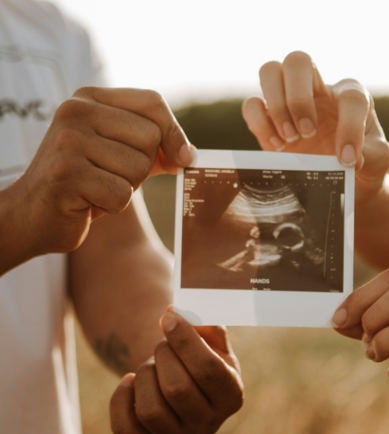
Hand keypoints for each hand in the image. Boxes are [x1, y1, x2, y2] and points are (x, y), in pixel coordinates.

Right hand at [7, 87, 193, 256]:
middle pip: (151, 138)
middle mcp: (76, 111)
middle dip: (143, 168)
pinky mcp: (67, 173)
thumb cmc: (84, 184)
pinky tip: (88, 202)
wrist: (32, 214)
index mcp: (89, 99)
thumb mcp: (118, 154)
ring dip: (126, 188)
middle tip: (111, 176)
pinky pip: (122, 194)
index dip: (175, 132)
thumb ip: (153, 147)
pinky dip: (112, 206)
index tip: (182, 158)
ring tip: (97, 187)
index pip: (152, 102)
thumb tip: (189, 154)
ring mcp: (69, 141)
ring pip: (140, 167)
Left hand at [109, 310, 243, 433]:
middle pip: (177, 389)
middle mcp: (209, 423)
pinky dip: (121, 398)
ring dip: (144, 375)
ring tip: (151, 364)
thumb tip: (173, 312)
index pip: (208, 370)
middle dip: (163, 355)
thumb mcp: (211, 337)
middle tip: (163, 344)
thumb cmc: (198, 353)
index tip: (167, 318)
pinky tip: (131, 381)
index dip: (184, 340)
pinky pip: (124, 428)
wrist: (180, 376)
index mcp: (231, 395)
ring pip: (150, 410)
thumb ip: (202, 321)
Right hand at [242, 51, 388, 205]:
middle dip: (298, 98)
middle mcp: (318, 90)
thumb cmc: (361, 163)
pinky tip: (277, 145)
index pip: (350, 97)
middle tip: (307, 133)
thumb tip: (351, 157)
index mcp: (350, 95)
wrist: (340, 179)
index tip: (346, 160)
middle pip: (298, 60)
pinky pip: (252, 105)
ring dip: (276, 106)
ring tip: (290, 139)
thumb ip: (374, 155)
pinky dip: (259, 123)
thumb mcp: (378, 161)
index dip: (349, 128)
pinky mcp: (269, 120)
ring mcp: (289, 101)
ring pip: (270, 72)